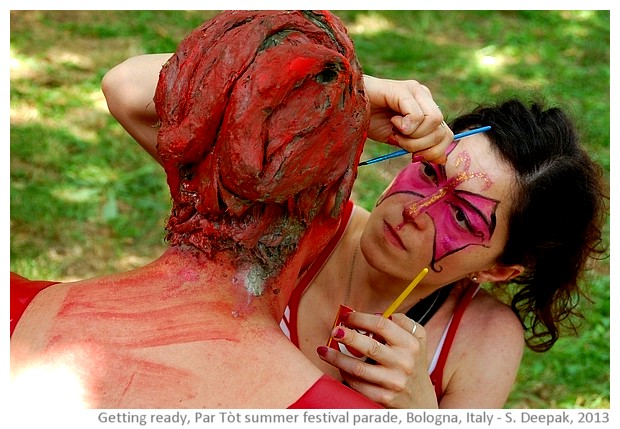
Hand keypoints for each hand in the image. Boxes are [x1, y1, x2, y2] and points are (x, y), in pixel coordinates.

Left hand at [318, 312, 438, 408]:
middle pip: (369, 346)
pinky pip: (358, 384)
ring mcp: (393, 382)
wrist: (420, 403)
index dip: (361, 318)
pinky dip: (345, 374)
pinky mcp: (383, 398)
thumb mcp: (418, 340)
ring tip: (323, 350)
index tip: (346, 316)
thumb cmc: (414, 365)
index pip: (382, 325)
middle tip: (334, 331)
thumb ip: (402, 322)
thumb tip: (377, 313)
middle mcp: (403, 363)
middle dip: (347, 336)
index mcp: (410, 344)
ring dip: (337, 358)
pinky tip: (337, 366)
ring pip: (358, 368)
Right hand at [363, 75, 453, 163]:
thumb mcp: (399, 139)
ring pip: (433, 122)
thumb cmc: (370, 120)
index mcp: (426, 108)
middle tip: (400, 140)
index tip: (413, 155)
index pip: (446, 135)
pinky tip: (392, 122)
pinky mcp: (403, 89)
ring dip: (412, 136)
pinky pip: (417, 115)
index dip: (433, 151)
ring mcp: (415, 90)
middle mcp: (425, 97)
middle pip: (441, 131)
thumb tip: (442, 158)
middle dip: (421, 146)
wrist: (346, 107)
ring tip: (395, 130)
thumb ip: (420, 147)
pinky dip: (405, 126)